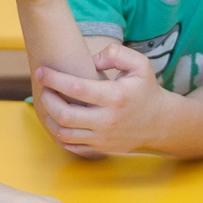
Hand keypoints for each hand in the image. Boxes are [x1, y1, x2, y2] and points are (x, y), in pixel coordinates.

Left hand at [32, 41, 169, 154]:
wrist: (160, 123)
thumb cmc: (145, 90)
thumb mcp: (140, 64)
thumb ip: (115, 54)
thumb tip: (90, 60)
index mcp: (115, 96)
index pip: (76, 88)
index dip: (54, 78)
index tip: (42, 71)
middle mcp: (107, 120)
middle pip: (64, 114)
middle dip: (47, 99)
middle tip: (43, 88)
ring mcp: (103, 138)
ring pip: (63, 133)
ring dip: (49, 117)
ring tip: (49, 103)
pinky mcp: (100, 149)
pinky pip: (70, 145)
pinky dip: (58, 133)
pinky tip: (57, 119)